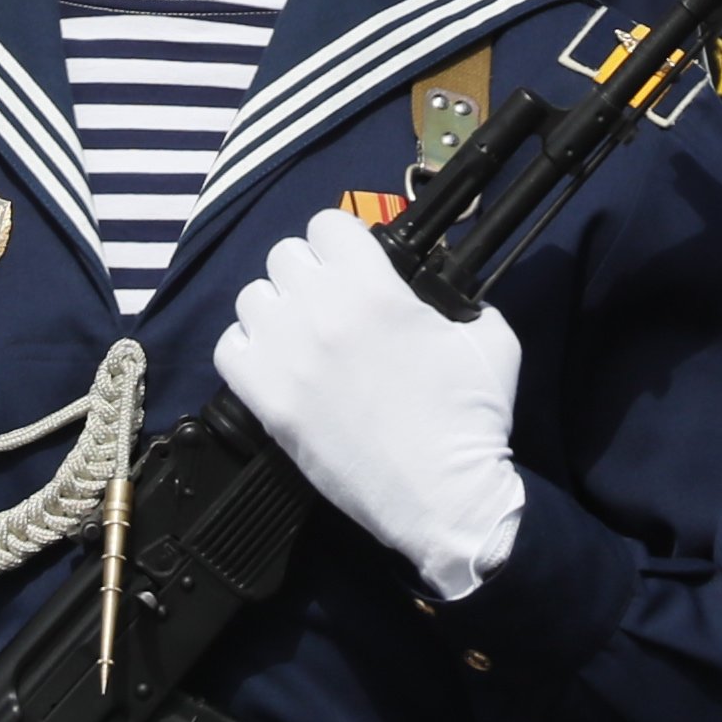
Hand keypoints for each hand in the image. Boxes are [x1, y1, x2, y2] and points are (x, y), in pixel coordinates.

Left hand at [215, 216, 522, 603]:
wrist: (443, 497)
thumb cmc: (470, 419)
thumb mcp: (492, 340)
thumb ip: (463, 303)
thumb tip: (442, 294)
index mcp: (375, 289)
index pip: (329, 224)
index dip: (344, 243)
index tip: (355, 266)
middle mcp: (321, 311)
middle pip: (285, 256)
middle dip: (310, 274)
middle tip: (331, 305)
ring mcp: (286, 356)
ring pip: (252, 298)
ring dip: (277, 310)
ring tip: (302, 337)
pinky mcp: (266, 400)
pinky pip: (229, 348)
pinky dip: (249, 351)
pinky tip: (277, 366)